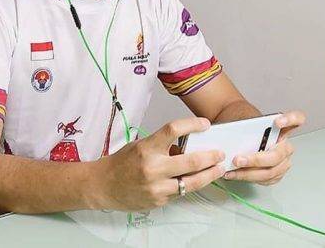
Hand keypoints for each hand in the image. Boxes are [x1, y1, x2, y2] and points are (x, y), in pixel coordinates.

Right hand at [94, 117, 225, 210]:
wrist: (104, 186)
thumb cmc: (122, 163)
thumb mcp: (141, 146)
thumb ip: (163, 147)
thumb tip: (187, 148)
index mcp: (147, 148)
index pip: (173, 130)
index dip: (192, 125)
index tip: (205, 124)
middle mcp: (153, 168)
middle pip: (190, 161)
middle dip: (210, 157)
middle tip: (220, 153)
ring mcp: (157, 187)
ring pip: (191, 182)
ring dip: (208, 175)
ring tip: (218, 169)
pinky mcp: (159, 201)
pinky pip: (181, 193)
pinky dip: (189, 185)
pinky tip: (196, 180)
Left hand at [223, 110, 305, 184]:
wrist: (240, 136)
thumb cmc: (243, 127)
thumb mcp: (242, 122)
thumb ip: (242, 126)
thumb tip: (233, 139)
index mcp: (281, 128)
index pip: (297, 119)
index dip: (291, 120)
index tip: (277, 122)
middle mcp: (285, 146)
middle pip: (277, 155)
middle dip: (256, 160)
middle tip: (238, 159)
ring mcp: (282, 161)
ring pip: (270, 171)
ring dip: (249, 173)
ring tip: (232, 170)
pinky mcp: (275, 174)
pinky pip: (264, 179)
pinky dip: (247, 178)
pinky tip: (234, 174)